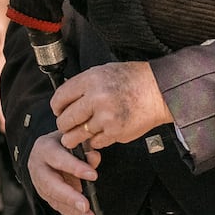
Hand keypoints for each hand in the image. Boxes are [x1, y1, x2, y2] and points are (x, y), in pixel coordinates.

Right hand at [26, 133, 101, 214]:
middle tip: (85, 206)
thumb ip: (84, 147)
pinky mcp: (48, 199)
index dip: (75, 167)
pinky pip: (61, 211)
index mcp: (44, 149)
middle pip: (52, 186)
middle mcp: (39, 169)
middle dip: (70, 198)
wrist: (44, 151)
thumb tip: (94, 158)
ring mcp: (41, 187)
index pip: (58, 159)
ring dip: (74, 213)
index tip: (93, 175)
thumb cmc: (62, 143)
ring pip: (57, 202)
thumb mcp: (72, 139)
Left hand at [53, 62, 172, 150]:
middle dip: (64, 124)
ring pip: (77, 135)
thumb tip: (65, 99)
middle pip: (65, 120)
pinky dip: (95, 140)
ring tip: (79, 133)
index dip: (57, 107)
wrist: (158, 91)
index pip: (60, 98)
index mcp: (91, 80)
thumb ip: (83, 85)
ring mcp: (105, 118)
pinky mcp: (115, 133)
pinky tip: (101, 132)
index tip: (59, 111)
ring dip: (76, 136)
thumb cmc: (133, 80)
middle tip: (68, 124)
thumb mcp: (103, 72)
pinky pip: (95, 143)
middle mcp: (96, 99)